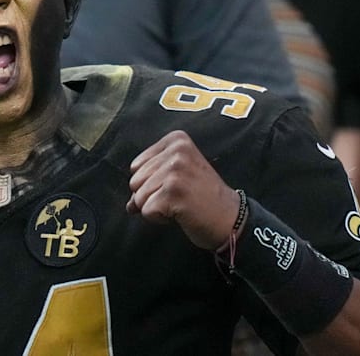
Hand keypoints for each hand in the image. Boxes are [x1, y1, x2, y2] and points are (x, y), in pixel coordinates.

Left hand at [127, 130, 240, 250]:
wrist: (230, 218)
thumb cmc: (203, 197)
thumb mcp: (180, 174)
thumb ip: (150, 179)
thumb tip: (129, 204)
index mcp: (176, 140)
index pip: (136, 166)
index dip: (152, 182)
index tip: (177, 185)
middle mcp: (176, 151)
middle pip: (135, 181)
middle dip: (152, 196)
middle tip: (179, 197)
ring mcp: (175, 171)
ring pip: (139, 198)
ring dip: (157, 208)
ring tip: (181, 204)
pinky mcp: (174, 192)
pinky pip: (147, 211)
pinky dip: (160, 218)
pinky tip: (181, 213)